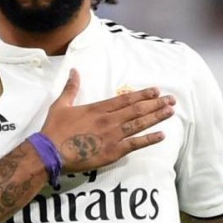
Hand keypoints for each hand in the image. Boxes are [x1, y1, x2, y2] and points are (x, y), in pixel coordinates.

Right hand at [39, 68, 174, 173]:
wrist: (51, 152)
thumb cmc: (55, 129)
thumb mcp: (61, 105)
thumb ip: (71, 88)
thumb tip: (74, 71)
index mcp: (98, 108)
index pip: (125, 99)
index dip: (142, 95)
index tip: (156, 91)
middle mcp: (109, 120)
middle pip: (137, 110)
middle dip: (155, 104)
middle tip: (171, 100)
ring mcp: (113, 136)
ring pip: (139, 124)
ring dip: (156, 117)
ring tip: (170, 112)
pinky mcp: (113, 152)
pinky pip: (135, 144)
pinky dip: (149, 139)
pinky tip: (162, 135)